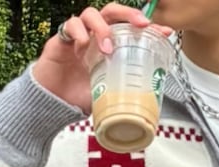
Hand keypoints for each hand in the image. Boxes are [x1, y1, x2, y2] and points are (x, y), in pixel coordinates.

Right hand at [32, 2, 172, 113]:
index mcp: (108, 47)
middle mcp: (94, 37)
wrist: (53, 102)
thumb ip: (123, 91)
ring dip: (103, 28)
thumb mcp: (108, 95)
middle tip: (141, 24)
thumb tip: (146, 103)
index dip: (146, 28)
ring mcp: (78, 36)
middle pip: (112, 12)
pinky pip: (70, 25)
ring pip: (91, 14)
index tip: (164, 32)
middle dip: (129, 14)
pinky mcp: (61, 40)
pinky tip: (84, 46)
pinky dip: (79, 32)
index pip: (128, 29)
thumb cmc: (79, 95)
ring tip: (108, 48)